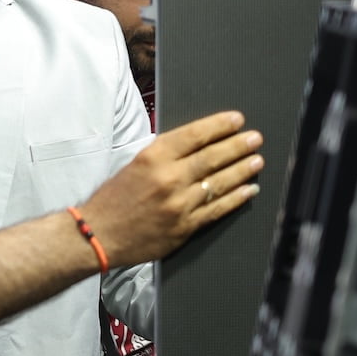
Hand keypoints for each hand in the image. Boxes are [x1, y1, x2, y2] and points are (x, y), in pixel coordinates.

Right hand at [80, 111, 262, 268]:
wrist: (98, 235)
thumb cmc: (113, 199)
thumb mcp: (134, 164)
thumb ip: (164, 155)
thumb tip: (197, 144)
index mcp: (153, 157)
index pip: (195, 135)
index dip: (219, 126)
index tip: (237, 120)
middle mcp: (168, 178)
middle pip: (212, 157)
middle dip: (238, 146)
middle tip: (255, 138)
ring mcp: (179, 204)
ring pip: (219, 183)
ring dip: (242, 170)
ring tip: (257, 161)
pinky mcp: (184, 227)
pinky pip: (217, 210)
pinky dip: (236, 198)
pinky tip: (249, 190)